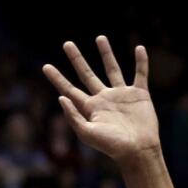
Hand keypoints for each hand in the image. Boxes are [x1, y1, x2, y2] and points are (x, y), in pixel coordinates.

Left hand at [42, 36, 159, 162]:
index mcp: (90, 108)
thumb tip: (60, 97)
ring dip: (106, 54)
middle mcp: (104, 98)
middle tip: (67, 44)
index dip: (57, 78)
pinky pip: (140, 74)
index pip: (69, 89)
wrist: (137, 150)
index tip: (45, 66)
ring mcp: (121, 95)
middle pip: (86, 74)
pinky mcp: (140, 94)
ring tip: (100, 38)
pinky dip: (141, 62)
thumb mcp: (87, 133)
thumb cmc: (111, 146)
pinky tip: (140, 48)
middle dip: (76, 59)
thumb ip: (73, 116)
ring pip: (112, 69)